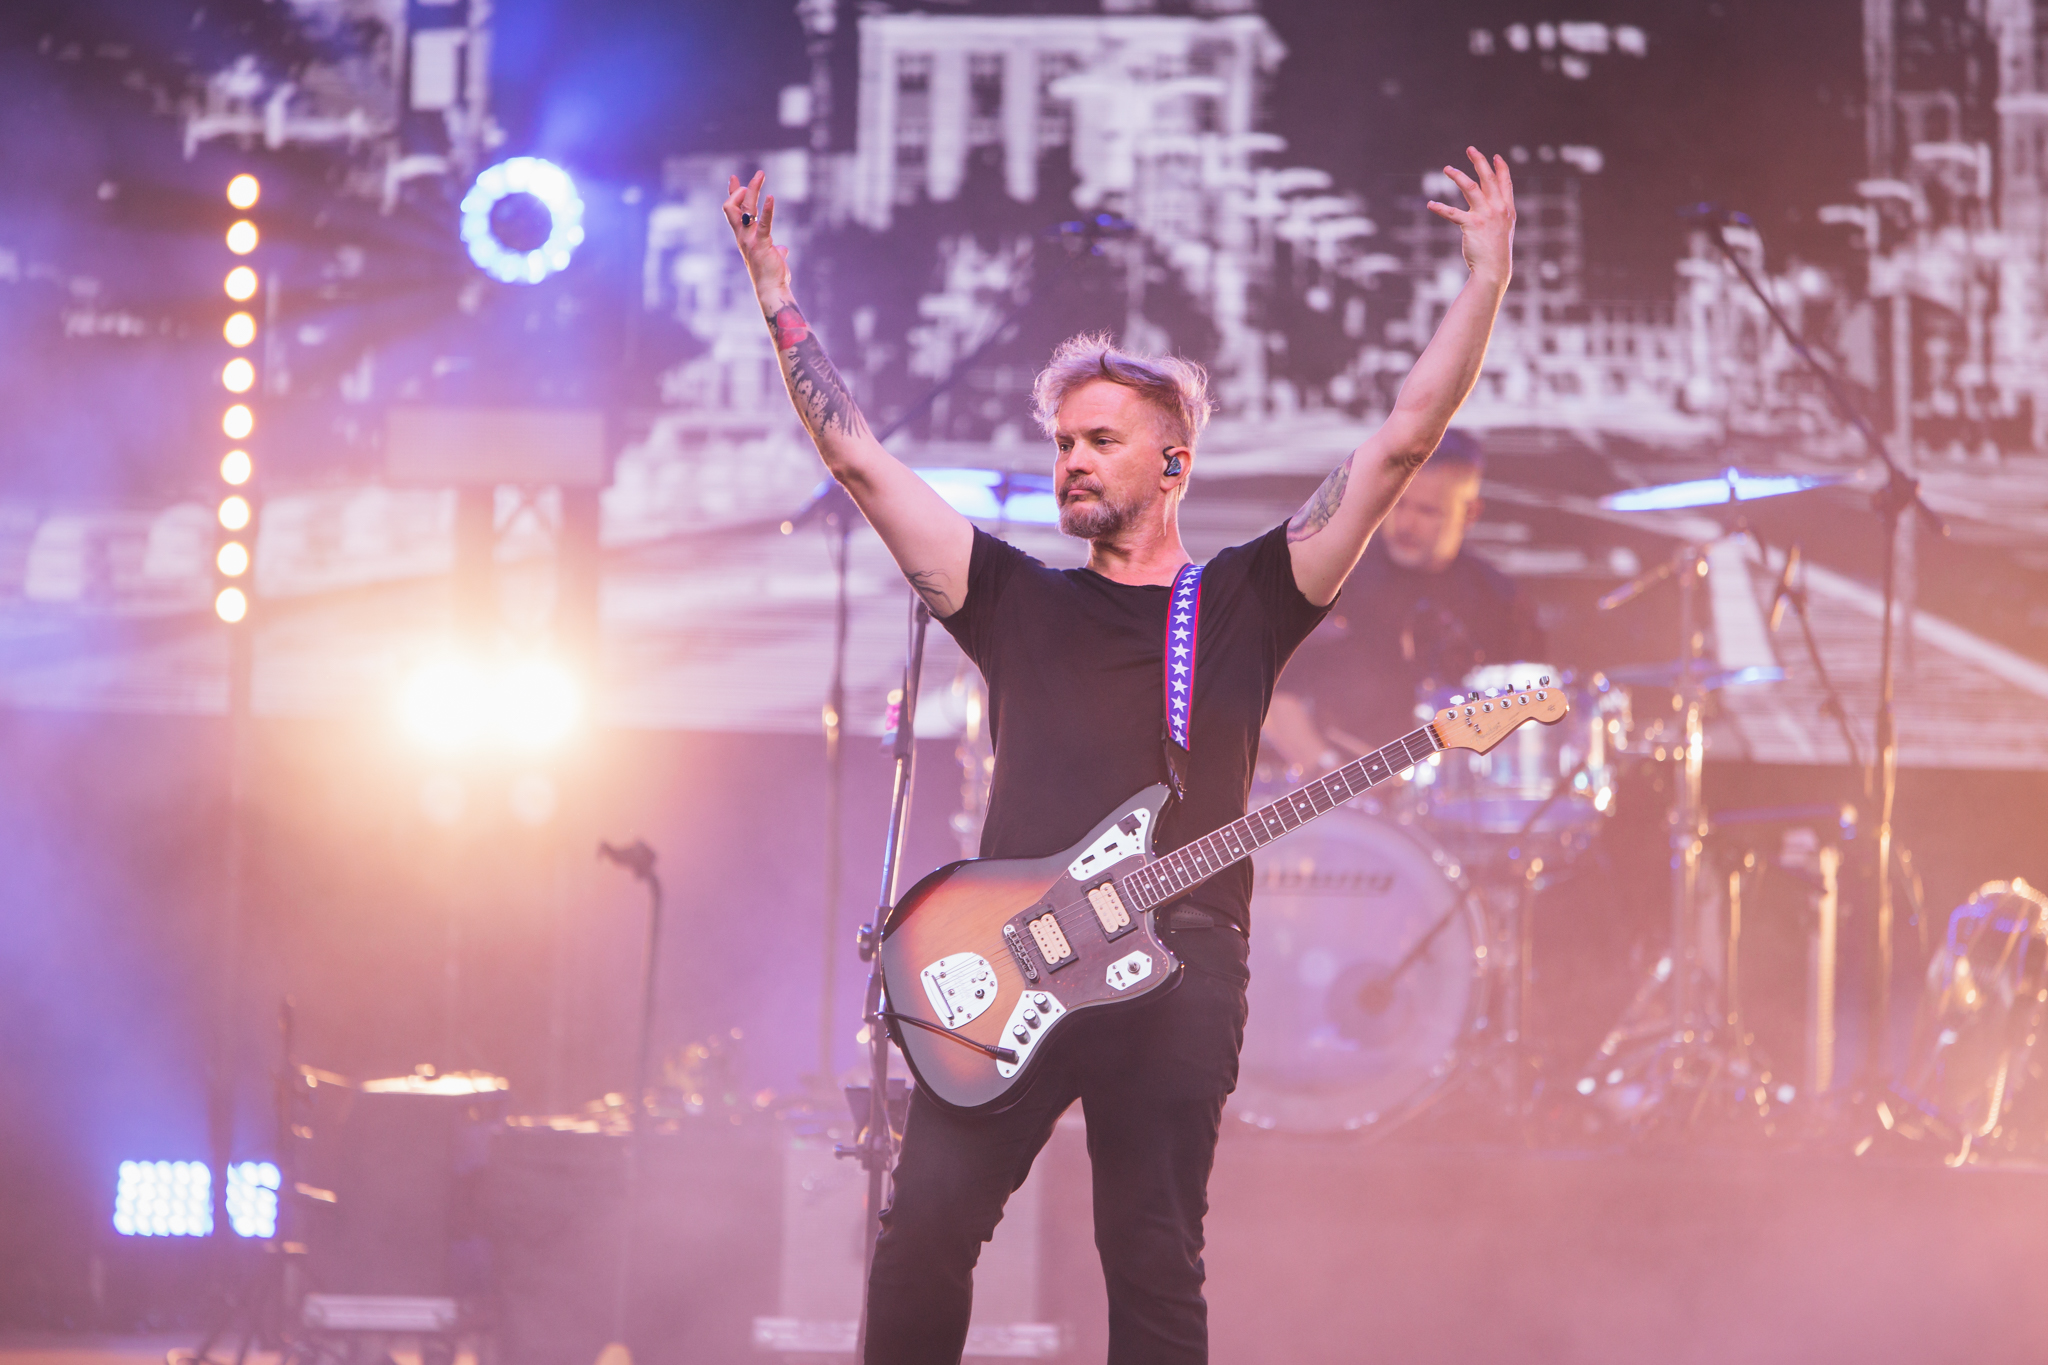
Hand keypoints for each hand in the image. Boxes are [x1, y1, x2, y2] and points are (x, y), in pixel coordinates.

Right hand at [723, 169, 790, 303]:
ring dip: (752, 190)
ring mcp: (750, 239)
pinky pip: (763, 223)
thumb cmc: (771, 275)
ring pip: (745, 208)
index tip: (734, 178)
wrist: (771, 290)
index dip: (733, 193)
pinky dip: (767, 209)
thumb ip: (775, 249)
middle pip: (733, 205)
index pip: (733, 210)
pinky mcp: (761, 244)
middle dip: (741, 188)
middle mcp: (742, 235)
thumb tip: (782, 249)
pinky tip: (771, 197)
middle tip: (758, 175)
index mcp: (743, 236)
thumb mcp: (773, 257)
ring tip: (761, 175)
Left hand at [1427, 146, 1514, 286]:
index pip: (1505, 183)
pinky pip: (1452, 213)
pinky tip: (1430, 204)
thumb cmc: (1496, 252)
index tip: (1495, 156)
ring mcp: (1486, 215)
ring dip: (1457, 176)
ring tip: (1446, 169)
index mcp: (1507, 209)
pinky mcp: (1471, 225)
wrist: (1494, 270)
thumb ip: (1498, 214)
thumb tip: (1490, 204)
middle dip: (1479, 161)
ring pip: (1470, 188)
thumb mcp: (1503, 229)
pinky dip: (1440, 208)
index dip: (1500, 168)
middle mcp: (1498, 208)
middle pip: (1488, 178)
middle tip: (1470, 149)